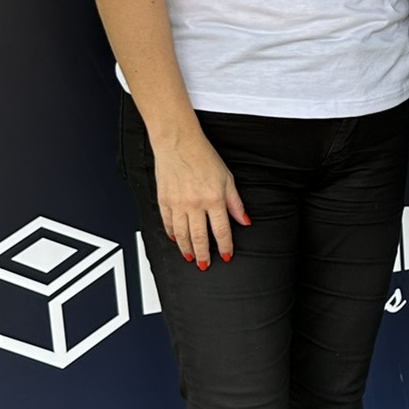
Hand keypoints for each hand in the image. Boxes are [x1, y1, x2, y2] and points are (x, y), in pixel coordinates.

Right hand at [153, 127, 249, 269]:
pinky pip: (167, 223)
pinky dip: (172, 234)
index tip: (226, 256)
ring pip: (182, 234)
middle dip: (203, 255)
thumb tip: (244, 221)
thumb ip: (235, 203)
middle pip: (200, 237)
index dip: (225, 246)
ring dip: (187, 249)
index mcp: (214, 199)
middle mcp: (195, 204)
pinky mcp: (164, 200)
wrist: (178, 143)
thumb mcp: (227, 178)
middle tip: (204, 265)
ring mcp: (177, 203)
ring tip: (190, 257)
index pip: (221, 230)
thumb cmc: (203, 157)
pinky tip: (176, 240)